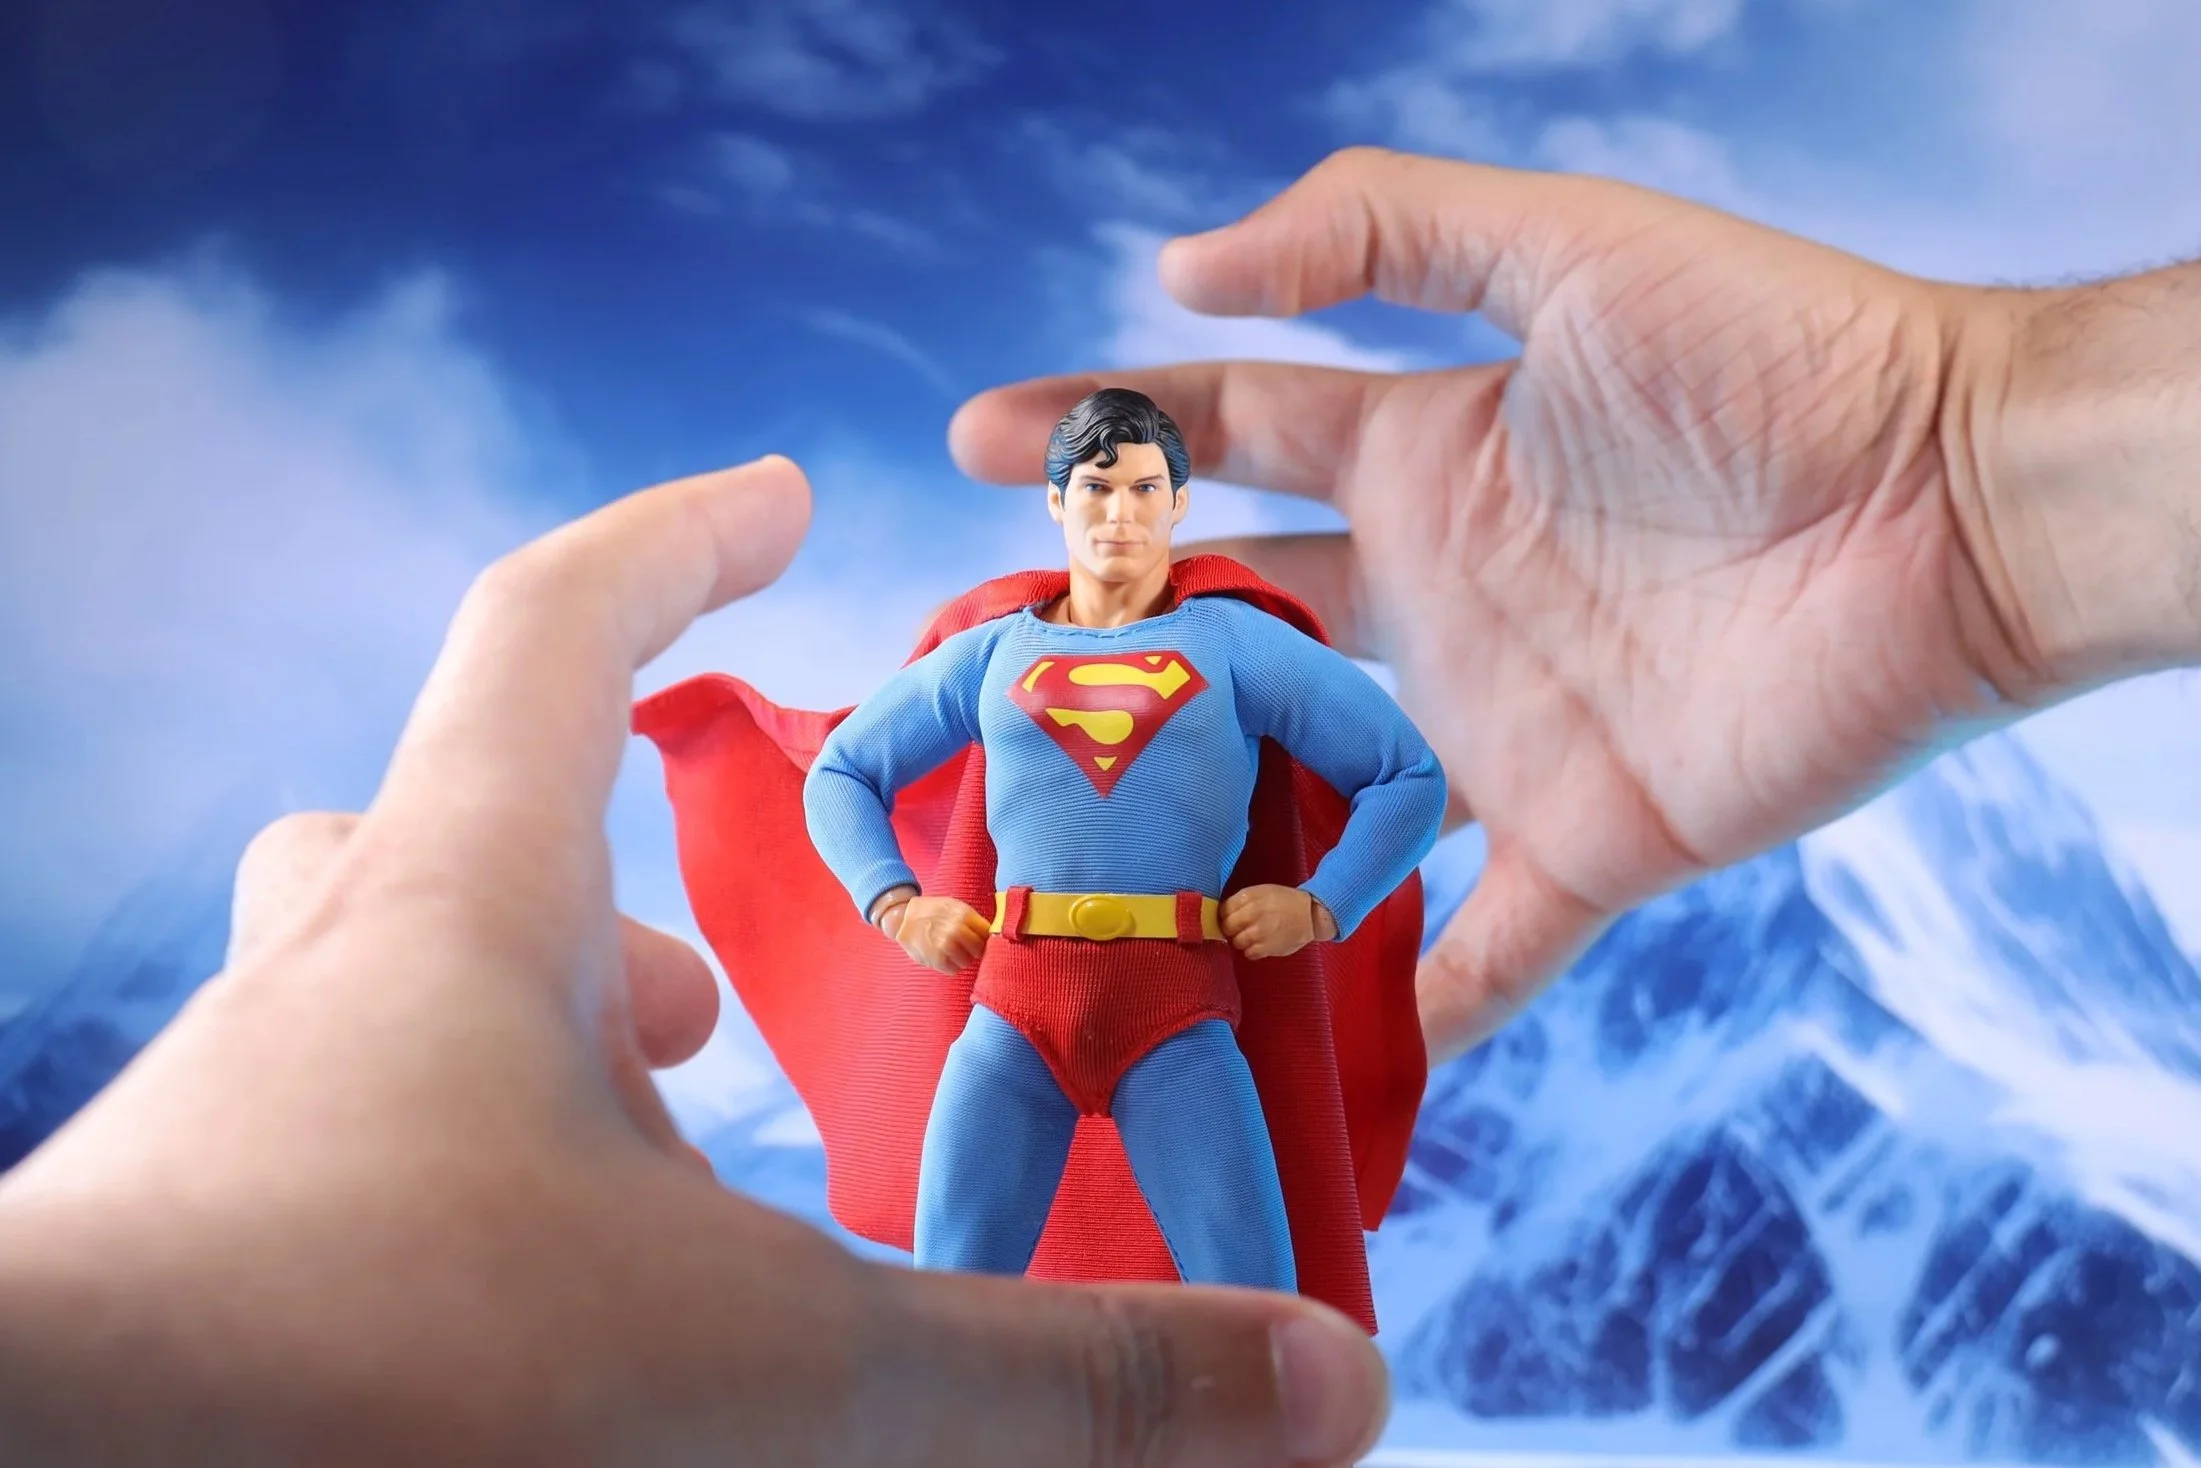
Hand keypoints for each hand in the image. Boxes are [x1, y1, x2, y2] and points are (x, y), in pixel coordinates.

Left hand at [0, 457, 1387, 1467]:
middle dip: (589, 876)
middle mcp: (320, 995)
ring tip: (644, 1155)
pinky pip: (315, 1170)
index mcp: (460, 916)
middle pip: (428, 830)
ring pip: (359, 1010)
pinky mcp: (187, 1277)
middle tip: (703, 986)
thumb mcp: (786, 1383)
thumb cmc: (391, 1388)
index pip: (553, 630)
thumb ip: (1066, 1375)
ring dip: (514, 1051)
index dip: (676, 539)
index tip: (777, 488)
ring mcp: (229, 1138)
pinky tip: (525, 1325)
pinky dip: (437, 1194)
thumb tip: (1335, 1381)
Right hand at [881, 893, 989, 972]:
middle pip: (979, 949)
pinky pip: (954, 970)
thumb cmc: (933, 912)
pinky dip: (951, 967)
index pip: (987, 933)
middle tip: (966, 948)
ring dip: (962, 960)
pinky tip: (944, 958)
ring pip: (967, 962)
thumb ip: (973, 920)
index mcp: (963, 914)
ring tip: (953, 952)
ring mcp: (946, 945)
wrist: (905, 917)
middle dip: (975, 951)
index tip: (980, 940)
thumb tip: (994, 933)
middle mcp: (956, 929)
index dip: (985, 938)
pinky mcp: (936, 959)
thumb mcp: (954, 906)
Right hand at [949, 146, 2056, 1064]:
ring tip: (1082, 886)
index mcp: (1423, 456)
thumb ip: (1378, 233)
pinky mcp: (1588, 840)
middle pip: (1240, 634)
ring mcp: (1500, 729)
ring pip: (1321, 796)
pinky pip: (1478, 943)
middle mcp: (1437, 598)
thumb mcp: (1565, 247)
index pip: (1225, 442)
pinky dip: (1406, 1002)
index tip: (969, 452)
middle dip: (1119, 654)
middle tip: (987, 699)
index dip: (1100, 438)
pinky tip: (1305, 1050)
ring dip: (1214, 837)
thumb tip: (1182, 266)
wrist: (1956, 505)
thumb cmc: (1774, 356)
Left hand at [1220, 885, 1335, 959]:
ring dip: (1241, 941)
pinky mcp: (1267, 948)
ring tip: (1252, 937)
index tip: (1230, 918)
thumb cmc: (1284, 901)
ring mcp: (1259, 932)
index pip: (1223, 910)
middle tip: (1239, 929)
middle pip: (1227, 927)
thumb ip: (1241, 901)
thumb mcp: (1262, 892)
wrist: (1310, 914)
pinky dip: (1252, 951)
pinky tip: (1260, 944)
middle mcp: (1252, 913)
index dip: (1224, 915)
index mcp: (1249, 897)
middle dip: (1230, 929)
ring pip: (1236, 942)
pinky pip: (1249, 954)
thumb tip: (1222, 913)